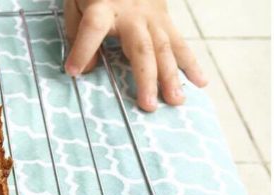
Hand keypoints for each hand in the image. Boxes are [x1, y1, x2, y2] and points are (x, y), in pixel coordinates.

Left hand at [63, 0, 206, 111]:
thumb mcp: (76, 4)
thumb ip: (77, 34)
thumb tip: (86, 69)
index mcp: (103, 7)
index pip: (93, 29)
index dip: (83, 50)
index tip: (73, 71)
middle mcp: (132, 14)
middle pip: (141, 48)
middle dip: (146, 78)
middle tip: (148, 105)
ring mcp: (152, 17)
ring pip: (164, 48)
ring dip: (171, 77)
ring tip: (176, 101)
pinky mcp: (165, 19)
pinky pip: (179, 43)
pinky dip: (190, 63)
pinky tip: (200, 82)